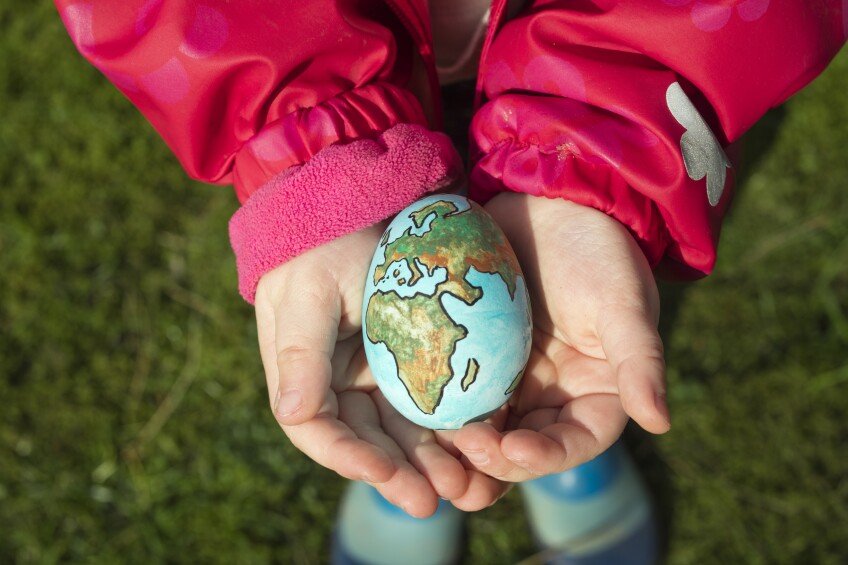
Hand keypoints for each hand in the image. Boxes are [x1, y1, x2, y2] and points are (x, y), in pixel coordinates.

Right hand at [254, 223, 507, 515]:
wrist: (361, 199)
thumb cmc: (325, 242)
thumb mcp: (309, 291)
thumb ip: (299, 353)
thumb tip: (291, 416)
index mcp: (304, 372)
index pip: (318, 430)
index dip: (348, 458)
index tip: (383, 474)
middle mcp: (340, 382)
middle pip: (367, 440)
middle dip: (399, 473)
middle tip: (433, 500)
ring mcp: (379, 372)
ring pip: (404, 429)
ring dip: (430, 461)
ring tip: (464, 487)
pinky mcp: (415, 358)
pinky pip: (433, 400)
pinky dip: (451, 426)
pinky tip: (479, 445)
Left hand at [454, 193, 669, 481]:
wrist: (548, 202)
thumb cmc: (596, 249)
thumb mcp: (622, 302)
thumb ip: (639, 361)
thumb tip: (661, 422)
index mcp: (595, 394)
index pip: (575, 442)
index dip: (545, 456)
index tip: (513, 448)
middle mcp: (552, 397)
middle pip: (522, 447)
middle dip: (492, 459)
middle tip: (461, 451)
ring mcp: (510, 380)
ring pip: (485, 430)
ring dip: (460, 450)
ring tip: (433, 454)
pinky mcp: (475, 359)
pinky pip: (455, 394)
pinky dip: (438, 410)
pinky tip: (414, 413)